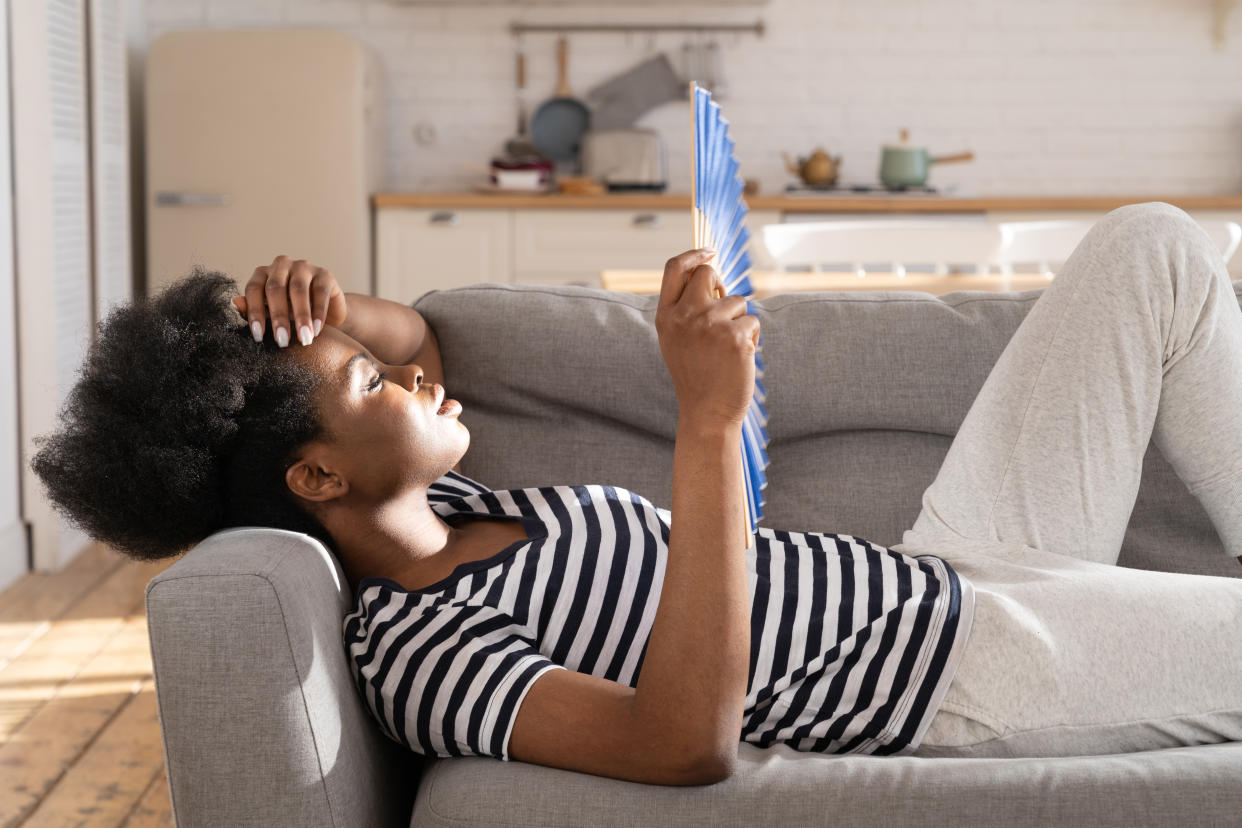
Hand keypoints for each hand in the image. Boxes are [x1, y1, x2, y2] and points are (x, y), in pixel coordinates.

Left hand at [231, 255, 347, 346]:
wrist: (327, 314)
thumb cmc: (293, 313)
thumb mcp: (271, 314)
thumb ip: (254, 309)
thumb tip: (235, 303)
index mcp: (263, 274)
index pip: (254, 289)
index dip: (255, 312)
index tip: (259, 336)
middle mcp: (281, 265)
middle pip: (276, 288)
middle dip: (278, 317)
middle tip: (282, 341)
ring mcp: (304, 267)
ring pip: (298, 289)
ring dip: (300, 316)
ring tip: (303, 339)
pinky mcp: (325, 274)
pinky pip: (320, 292)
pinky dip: (318, 313)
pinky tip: (317, 330)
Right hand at [655, 248, 759, 429]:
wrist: (707, 413)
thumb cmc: (695, 376)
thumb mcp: (676, 340)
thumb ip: (684, 309)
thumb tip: (708, 272)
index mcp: (665, 316)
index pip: (674, 268)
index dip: (694, 254)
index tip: (709, 251)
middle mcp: (685, 316)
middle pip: (708, 273)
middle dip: (722, 285)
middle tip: (726, 307)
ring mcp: (710, 324)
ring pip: (737, 301)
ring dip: (739, 321)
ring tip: (728, 349)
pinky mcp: (735, 336)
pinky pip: (752, 322)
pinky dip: (752, 338)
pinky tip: (739, 358)